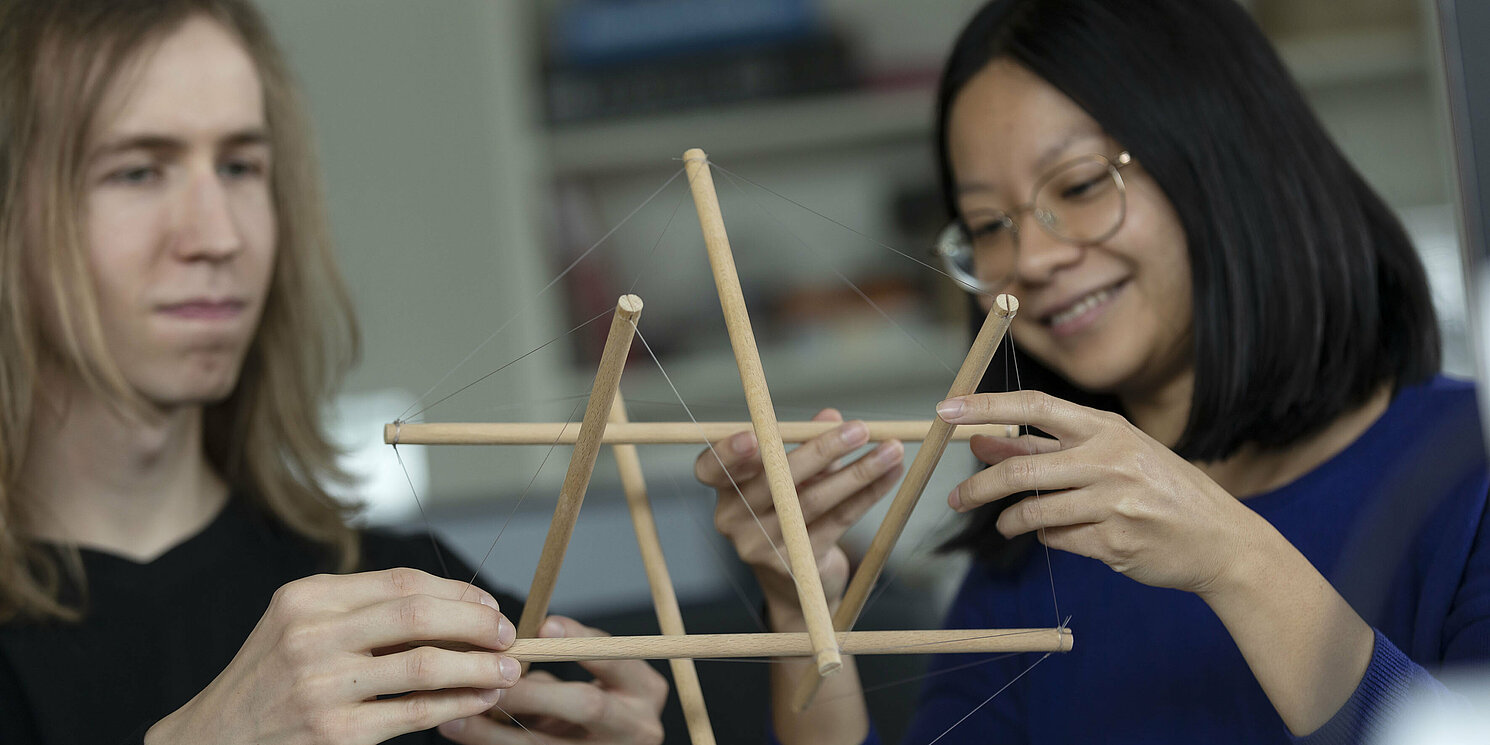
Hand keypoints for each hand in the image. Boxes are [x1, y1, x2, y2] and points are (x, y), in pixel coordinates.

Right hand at [145, 568, 518, 744]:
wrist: (212, 739)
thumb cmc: (270, 678)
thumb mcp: (300, 626)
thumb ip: (362, 611)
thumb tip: (453, 609)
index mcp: (307, 598)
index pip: (402, 581)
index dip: (458, 592)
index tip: (489, 605)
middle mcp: (311, 635)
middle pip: (419, 614)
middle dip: (476, 623)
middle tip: (508, 634)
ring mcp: (322, 685)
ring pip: (425, 664)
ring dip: (477, 667)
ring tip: (506, 671)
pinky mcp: (334, 732)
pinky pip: (414, 712)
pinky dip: (456, 704)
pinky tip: (478, 700)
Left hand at [437, 616, 666, 743]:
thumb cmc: (600, 699)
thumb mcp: (598, 677)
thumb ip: (566, 659)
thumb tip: (509, 647)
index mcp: (644, 689)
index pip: (614, 660)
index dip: (580, 640)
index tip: (544, 627)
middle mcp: (636, 726)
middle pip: (587, 706)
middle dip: (534, 691)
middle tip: (491, 679)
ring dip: (495, 731)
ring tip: (456, 717)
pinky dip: (495, 744)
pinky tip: (466, 733)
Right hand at [696, 409, 903, 618]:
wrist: (793, 586)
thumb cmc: (789, 514)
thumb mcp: (793, 477)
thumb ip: (806, 445)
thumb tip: (831, 415)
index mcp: (724, 492)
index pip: (710, 468)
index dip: (727, 453)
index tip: (752, 436)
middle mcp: (735, 520)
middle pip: (775, 479)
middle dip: (822, 449)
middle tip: (860, 429)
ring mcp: (763, 546)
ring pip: (814, 500)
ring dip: (858, 472)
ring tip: (891, 450)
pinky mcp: (796, 564)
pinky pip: (838, 521)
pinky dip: (868, 495)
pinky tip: (890, 475)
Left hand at [937, 390, 1266, 594]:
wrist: (1222, 541)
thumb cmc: (1160, 490)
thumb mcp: (1112, 454)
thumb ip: (1048, 448)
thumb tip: (983, 442)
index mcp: (1108, 428)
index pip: (1035, 406)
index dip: (986, 406)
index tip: (946, 410)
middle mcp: (1110, 460)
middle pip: (1022, 468)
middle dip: (978, 486)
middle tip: (954, 498)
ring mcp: (1114, 502)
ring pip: (1034, 510)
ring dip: (1010, 521)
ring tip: (1006, 525)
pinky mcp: (1114, 542)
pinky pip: (1057, 540)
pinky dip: (1048, 538)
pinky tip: (1060, 534)